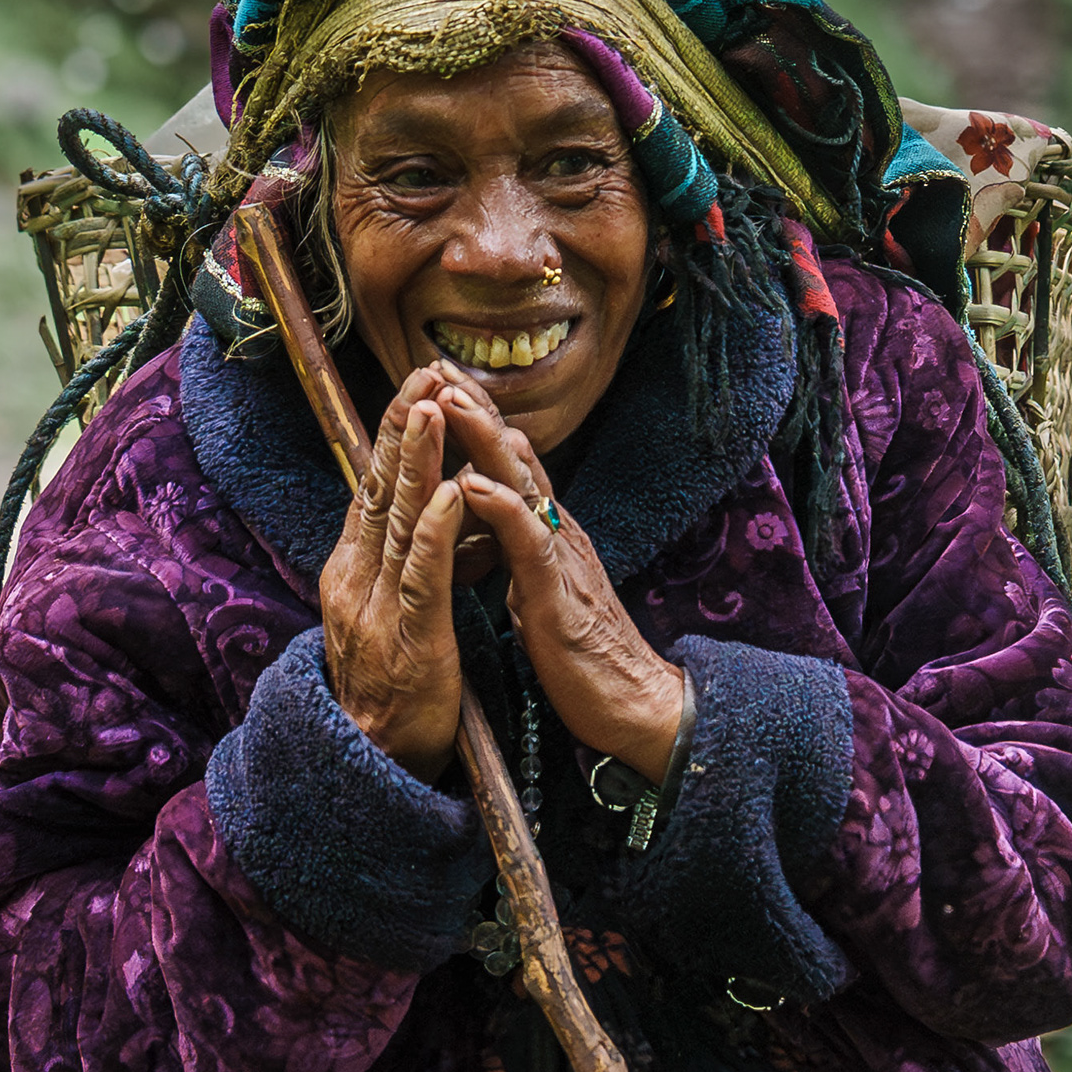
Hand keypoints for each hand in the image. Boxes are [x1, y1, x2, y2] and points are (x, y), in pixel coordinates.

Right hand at [317, 373, 475, 782]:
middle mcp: (356, 578)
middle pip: (378, 489)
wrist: (376, 756)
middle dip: (402, 428)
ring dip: (416, 462)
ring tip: (433, 410)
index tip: (417, 385)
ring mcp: (378, 607)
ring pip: (397, 521)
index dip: (394, 436)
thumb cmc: (395, 684)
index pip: (374, 489)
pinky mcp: (410, 637)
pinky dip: (434, 531)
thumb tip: (424, 513)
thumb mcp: (392, 609)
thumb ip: (404, 561)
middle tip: (422, 373)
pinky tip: (449, 495)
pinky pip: (422, 576)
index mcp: (353, 569)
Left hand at [438, 391, 688, 780]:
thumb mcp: (543, 589)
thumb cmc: (584, 656)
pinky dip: (499, 507)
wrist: (632, 704)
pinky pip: (527, 542)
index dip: (479, 424)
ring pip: (521, 485)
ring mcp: (561, 559)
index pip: (513, 466)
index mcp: (551, 534)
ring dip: (483, 439)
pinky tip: (471, 482)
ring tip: (448, 400)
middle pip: (516, 458)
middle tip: (439, 367)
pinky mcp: (559, 595)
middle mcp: (560, 533)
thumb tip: (495, 521)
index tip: (442, 384)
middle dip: (477, 411)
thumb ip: (522, 551)